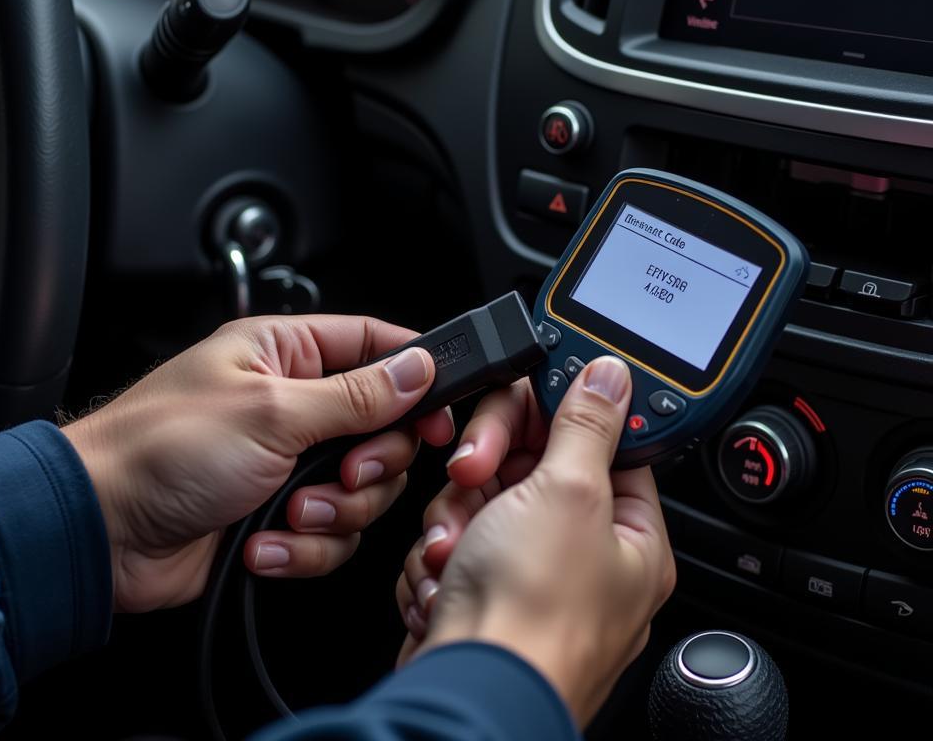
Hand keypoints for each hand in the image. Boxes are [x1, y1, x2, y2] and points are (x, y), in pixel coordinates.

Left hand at [63, 315, 453, 612]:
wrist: (101, 533)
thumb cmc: (159, 450)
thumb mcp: (271, 412)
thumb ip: (355, 394)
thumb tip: (417, 368)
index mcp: (285, 352)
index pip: (374, 344)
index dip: (415, 375)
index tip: (438, 412)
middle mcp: (292, 402)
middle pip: (382, 428)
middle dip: (367, 463)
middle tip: (342, 471)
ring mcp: (286, 462)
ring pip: (362, 489)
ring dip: (331, 512)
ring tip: (287, 511)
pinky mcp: (278, 515)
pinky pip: (329, 535)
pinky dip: (301, 547)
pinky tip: (262, 543)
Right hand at [395, 357, 674, 726]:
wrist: (465, 693)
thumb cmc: (530, 617)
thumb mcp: (569, 492)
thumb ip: (587, 424)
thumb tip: (611, 376)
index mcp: (628, 537)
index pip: (596, 444)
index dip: (552, 418)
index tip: (519, 406)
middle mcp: (584, 561)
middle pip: (529, 470)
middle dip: (487, 472)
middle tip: (473, 473)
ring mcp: (529, 582)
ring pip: (482, 505)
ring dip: (456, 518)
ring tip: (453, 549)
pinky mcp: (483, 600)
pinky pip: (456, 547)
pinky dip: (441, 558)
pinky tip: (442, 580)